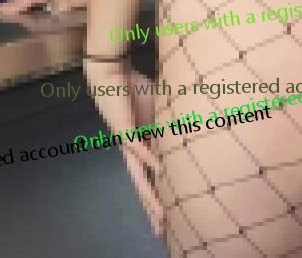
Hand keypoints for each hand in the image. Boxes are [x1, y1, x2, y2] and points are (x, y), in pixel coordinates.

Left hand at [85, 61, 164, 236]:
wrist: (110, 72)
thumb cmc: (133, 89)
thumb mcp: (158, 110)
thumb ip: (168, 123)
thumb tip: (190, 129)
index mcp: (141, 146)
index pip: (150, 177)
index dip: (158, 196)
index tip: (165, 218)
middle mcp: (131, 149)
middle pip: (142, 182)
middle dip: (151, 206)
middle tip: (159, 230)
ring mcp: (126, 141)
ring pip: (137, 173)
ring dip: (148, 193)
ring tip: (159, 212)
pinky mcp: (123, 128)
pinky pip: (136, 145)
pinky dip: (147, 156)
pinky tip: (157, 169)